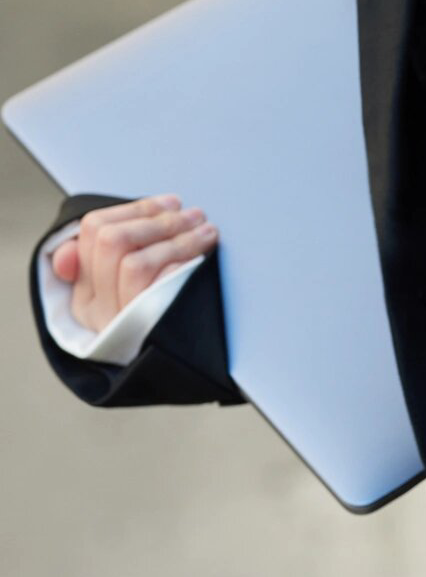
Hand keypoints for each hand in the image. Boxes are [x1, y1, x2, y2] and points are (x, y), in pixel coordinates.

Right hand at [48, 195, 217, 336]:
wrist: (177, 373)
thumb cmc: (154, 317)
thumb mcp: (117, 291)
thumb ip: (99, 261)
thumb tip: (67, 256)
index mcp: (83, 292)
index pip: (93, 231)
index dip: (136, 209)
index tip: (172, 203)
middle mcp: (95, 310)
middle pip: (113, 242)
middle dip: (159, 220)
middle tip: (195, 214)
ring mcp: (121, 323)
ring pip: (136, 264)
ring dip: (178, 239)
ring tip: (208, 232)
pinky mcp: (150, 334)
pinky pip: (159, 290)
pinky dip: (182, 266)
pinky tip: (203, 258)